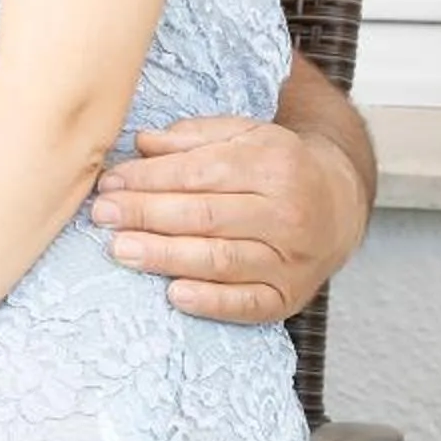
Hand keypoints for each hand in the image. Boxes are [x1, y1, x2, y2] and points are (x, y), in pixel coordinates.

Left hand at [91, 115, 365, 323]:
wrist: (337, 204)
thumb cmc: (274, 167)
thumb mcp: (243, 136)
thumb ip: (192, 137)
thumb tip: (142, 143)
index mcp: (273, 164)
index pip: (198, 173)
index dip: (148, 179)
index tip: (108, 184)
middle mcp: (287, 212)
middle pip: (205, 216)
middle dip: (147, 215)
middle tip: (102, 216)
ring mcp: (292, 257)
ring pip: (221, 259)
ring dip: (166, 257)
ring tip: (121, 250)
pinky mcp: (290, 295)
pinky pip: (248, 303)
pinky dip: (212, 302)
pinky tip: (174, 294)